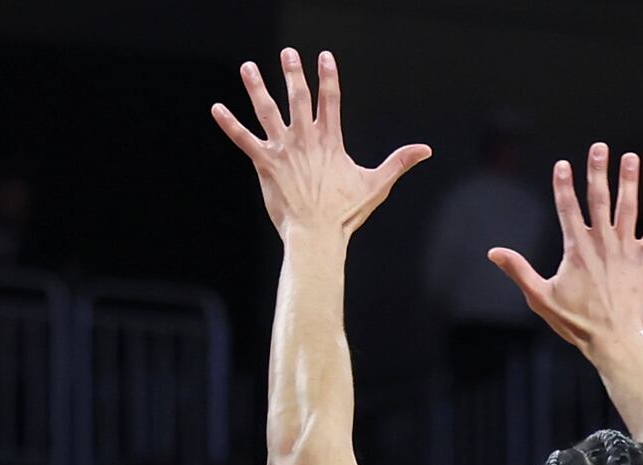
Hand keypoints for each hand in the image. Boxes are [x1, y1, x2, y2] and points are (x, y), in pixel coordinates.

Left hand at [212, 48, 429, 239]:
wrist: (317, 234)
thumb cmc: (345, 214)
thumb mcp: (376, 185)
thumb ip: (399, 162)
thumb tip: (426, 150)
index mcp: (330, 141)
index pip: (330, 99)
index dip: (327, 76)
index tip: (323, 56)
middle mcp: (306, 139)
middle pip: (298, 97)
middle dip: (293, 72)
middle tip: (287, 52)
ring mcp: (283, 150)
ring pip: (267, 111)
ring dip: (256, 87)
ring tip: (248, 68)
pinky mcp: (265, 164)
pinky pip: (243, 139)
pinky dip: (229, 124)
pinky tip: (217, 108)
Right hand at [488, 145, 642, 355]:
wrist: (613, 339)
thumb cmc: (575, 322)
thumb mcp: (540, 298)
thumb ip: (519, 271)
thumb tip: (493, 253)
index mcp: (577, 249)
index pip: (567, 208)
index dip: (563, 185)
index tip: (562, 164)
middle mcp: (603, 243)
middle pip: (600, 199)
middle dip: (597, 171)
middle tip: (599, 148)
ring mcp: (627, 250)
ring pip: (629, 208)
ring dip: (630, 181)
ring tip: (631, 157)